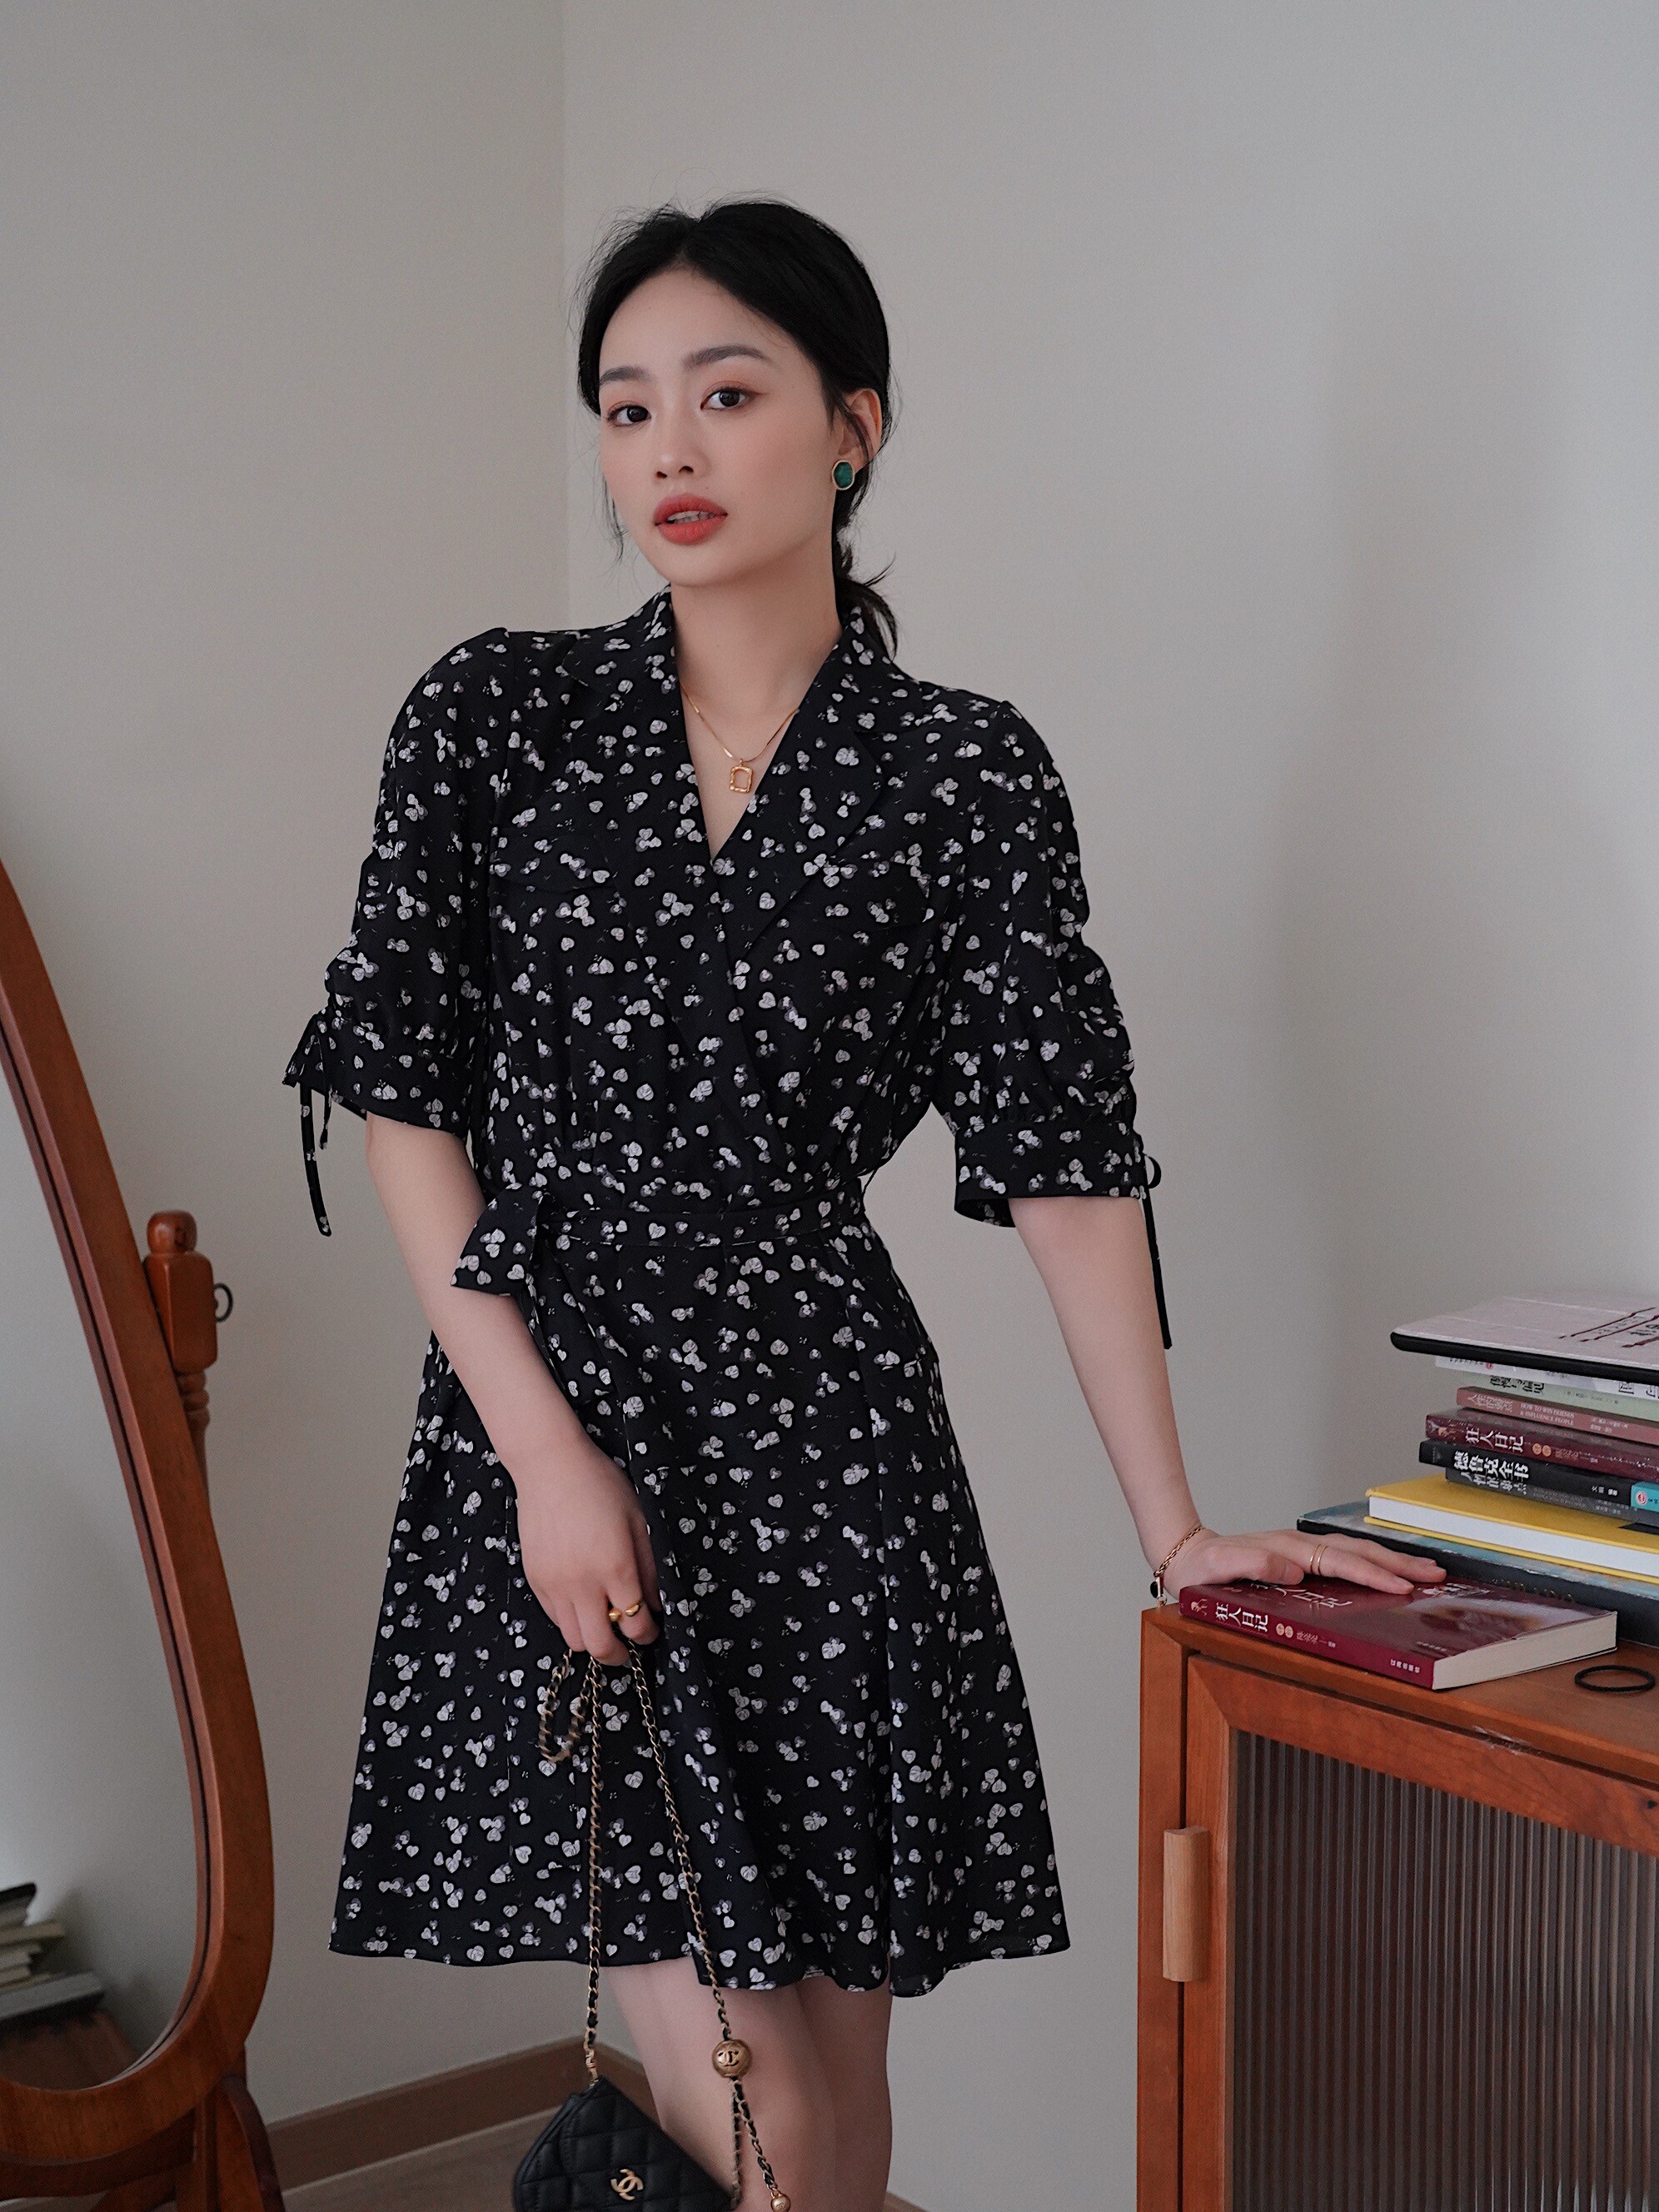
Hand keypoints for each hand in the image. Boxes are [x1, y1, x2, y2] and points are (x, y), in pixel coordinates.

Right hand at [510, 1435, 662, 1663]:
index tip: (651, 1630)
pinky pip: (555, 1618)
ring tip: (604, 1629)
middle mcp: (583, 1583)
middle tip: (628, 1649)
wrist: (550, 1466)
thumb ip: (649, 1566)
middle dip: (619, 1655)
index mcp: (616, 1567)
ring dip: (592, 1641)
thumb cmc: (600, 1484)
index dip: (647, 1634)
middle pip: (601, 1646)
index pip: (636, 1623)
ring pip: (573, 1639)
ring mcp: (555, 1584)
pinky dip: (571, 1621)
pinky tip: (583, 1606)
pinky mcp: (535, 1580)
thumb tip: (657, 1602)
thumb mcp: (637, 1519)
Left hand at [1165, 1526, 1445, 1599]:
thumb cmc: (1203, 1569)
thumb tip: (1295, 1568)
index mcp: (1287, 1549)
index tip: (1400, 1586)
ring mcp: (1302, 1549)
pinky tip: (1389, 1569)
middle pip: (1357, 1552)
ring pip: (1355, 1552)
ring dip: (1391, 1560)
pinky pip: (1345, 1558)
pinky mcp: (1301, 1557)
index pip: (1339, 1563)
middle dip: (1397, 1563)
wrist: (1188, 1555)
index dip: (1372, 1575)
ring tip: (1425, 1570)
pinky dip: (1372, 1562)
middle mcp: (1299, 1545)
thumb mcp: (1221, 1569)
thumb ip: (1254, 1563)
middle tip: (1434, 1574)